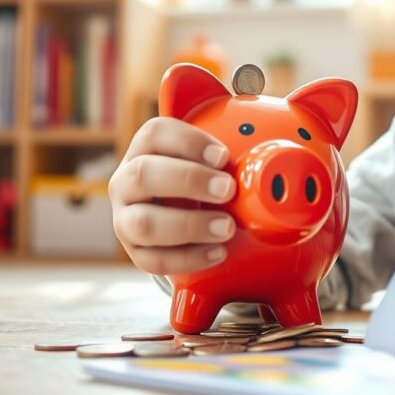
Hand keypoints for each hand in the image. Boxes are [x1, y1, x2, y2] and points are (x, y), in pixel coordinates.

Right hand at [109, 117, 236, 274]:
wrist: (179, 220)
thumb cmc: (198, 184)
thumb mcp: (206, 164)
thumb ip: (226, 159)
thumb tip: (270, 155)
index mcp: (144, 149)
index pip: (155, 134)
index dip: (189, 142)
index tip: (223, 156)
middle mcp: (126, 182)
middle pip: (143, 175)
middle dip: (189, 181)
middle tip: (228, 190)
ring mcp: (124, 219)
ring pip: (143, 223)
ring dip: (189, 225)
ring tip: (226, 227)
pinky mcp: (135, 252)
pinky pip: (154, 260)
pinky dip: (189, 259)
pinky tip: (218, 252)